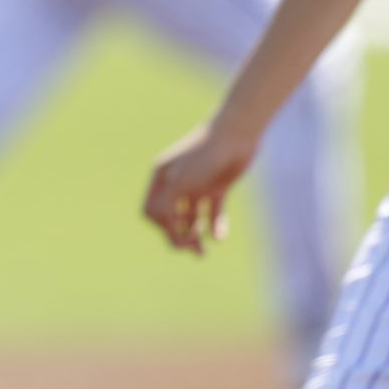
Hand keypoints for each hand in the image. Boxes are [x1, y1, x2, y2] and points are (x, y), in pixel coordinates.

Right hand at [144, 117, 260, 254]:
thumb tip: (163, 230)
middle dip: (178, 237)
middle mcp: (178, 182)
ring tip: (203, 252)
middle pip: (171, 218)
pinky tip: (219, 235)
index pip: (151, 211)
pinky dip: (215, 226)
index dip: (161, 227)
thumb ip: (165, 206)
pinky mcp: (219, 187)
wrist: (236, 135)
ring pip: (192, 218)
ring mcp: (198, 185)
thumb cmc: (203, 156)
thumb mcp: (179, 182)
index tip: (176, 230)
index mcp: (162, 178)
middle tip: (191, 249)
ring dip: (195, 237)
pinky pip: (213, 213)